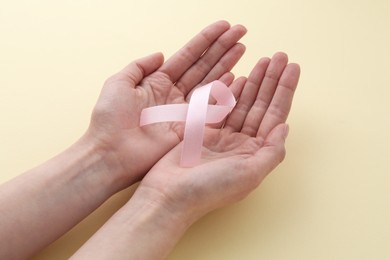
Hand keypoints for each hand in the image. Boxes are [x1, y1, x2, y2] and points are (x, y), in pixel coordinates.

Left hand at [86, 21, 246, 185]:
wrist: (111, 153)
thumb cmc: (110, 119)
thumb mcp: (119, 83)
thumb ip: (139, 66)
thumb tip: (160, 53)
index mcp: (158, 81)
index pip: (188, 56)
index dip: (206, 41)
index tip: (223, 26)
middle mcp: (174, 94)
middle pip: (203, 66)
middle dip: (222, 48)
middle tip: (241, 32)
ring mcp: (184, 111)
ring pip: (210, 82)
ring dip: (227, 65)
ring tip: (242, 48)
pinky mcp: (190, 127)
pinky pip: (211, 107)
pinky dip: (224, 93)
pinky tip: (236, 77)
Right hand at [136, 52, 300, 223]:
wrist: (169, 195)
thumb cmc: (209, 189)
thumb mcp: (249, 175)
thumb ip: (271, 152)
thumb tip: (285, 127)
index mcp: (255, 153)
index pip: (274, 116)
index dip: (284, 91)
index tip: (292, 68)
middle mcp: (242, 144)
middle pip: (261, 105)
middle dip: (270, 81)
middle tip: (279, 56)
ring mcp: (222, 136)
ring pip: (243, 103)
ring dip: (254, 82)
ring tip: (264, 61)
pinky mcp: (203, 131)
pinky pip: (220, 107)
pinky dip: (230, 92)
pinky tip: (239, 77)